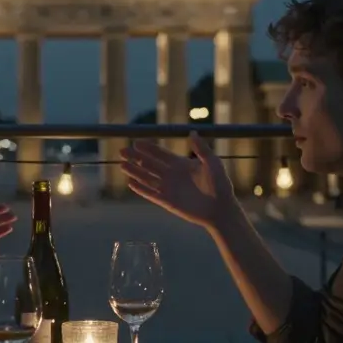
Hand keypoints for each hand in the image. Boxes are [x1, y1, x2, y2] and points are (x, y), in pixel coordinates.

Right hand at [119, 131, 236, 228]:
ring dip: (134, 171)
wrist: (221, 209)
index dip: (148, 148)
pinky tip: (130, 183)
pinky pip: (151, 194)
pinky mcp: (168, 202)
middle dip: (135, 157)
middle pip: (149, 164)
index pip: (160, 153)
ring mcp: (169, 188)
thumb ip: (201, 149)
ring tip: (121, 165)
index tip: (136, 142)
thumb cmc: (221, 185)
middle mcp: (172, 175)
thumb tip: (192, 133)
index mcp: (181, 164)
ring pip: (147, 178)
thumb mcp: (213, 163)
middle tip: (122, 151)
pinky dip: (141, 189)